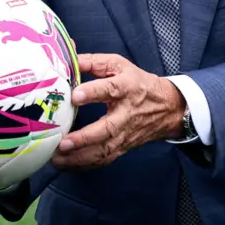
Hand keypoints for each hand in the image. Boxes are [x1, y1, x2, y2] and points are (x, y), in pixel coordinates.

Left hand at [52, 53, 184, 170]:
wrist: (167, 108)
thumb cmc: (138, 83)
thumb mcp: (119, 65)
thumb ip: (92, 62)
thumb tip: (68, 59)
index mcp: (126, 88)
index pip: (110, 90)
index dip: (92, 93)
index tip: (75, 96)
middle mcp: (126, 114)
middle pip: (107, 129)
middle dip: (84, 138)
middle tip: (63, 142)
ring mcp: (125, 134)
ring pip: (104, 150)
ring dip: (80, 157)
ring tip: (58, 158)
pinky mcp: (123, 147)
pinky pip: (104, 159)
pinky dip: (86, 165)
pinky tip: (68, 165)